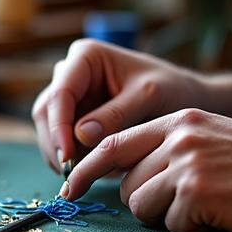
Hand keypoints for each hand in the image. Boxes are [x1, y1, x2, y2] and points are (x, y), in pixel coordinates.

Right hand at [31, 39, 204, 172]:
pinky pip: (62, 141)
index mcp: (85, 57)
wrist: (185, 99)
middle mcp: (71, 73)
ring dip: (63, 155)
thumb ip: (116, 114)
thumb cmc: (171, 89)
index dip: (59, 127)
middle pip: (47, 112)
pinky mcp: (75, 118)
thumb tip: (81, 135)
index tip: (67, 156)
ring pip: (50, 130)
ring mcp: (71, 97)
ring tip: (89, 174)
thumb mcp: (148, 97)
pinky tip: (93, 170)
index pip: (60, 94)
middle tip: (73, 175)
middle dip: (57, 144)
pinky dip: (73, 158)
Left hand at [63, 108, 231, 231]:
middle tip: (185, 203)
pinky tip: (221, 213)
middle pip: (128, 183)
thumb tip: (132, 174)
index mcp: (178, 120)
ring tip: (207, 205)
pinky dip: (193, 228)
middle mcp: (177, 136)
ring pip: (143, 205)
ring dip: (170, 216)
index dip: (87, 168)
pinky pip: (173, 224)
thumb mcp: (213, 137)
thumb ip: (170, 147)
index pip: (114, 143)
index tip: (70, 188)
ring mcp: (187, 161)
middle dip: (148, 202)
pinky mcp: (198, 190)